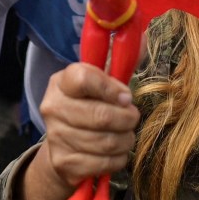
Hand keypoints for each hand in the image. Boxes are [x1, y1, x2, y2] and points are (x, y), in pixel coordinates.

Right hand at [37, 62, 138, 199]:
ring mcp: (56, 137)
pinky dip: (118, 158)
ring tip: (126, 135)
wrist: (62, 146)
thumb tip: (145, 36)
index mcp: (62, 82)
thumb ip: (119, 65)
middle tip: (133, 118)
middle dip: (127, 118)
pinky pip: (103, 163)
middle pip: (100, 115)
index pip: (84, 78)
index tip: (127, 95)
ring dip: (125, 140)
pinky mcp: (64, 163)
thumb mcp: (99, 83)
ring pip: (105, 142)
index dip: (111, 88)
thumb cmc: (88, 106)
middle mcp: (53, 107)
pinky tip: (116, 152)